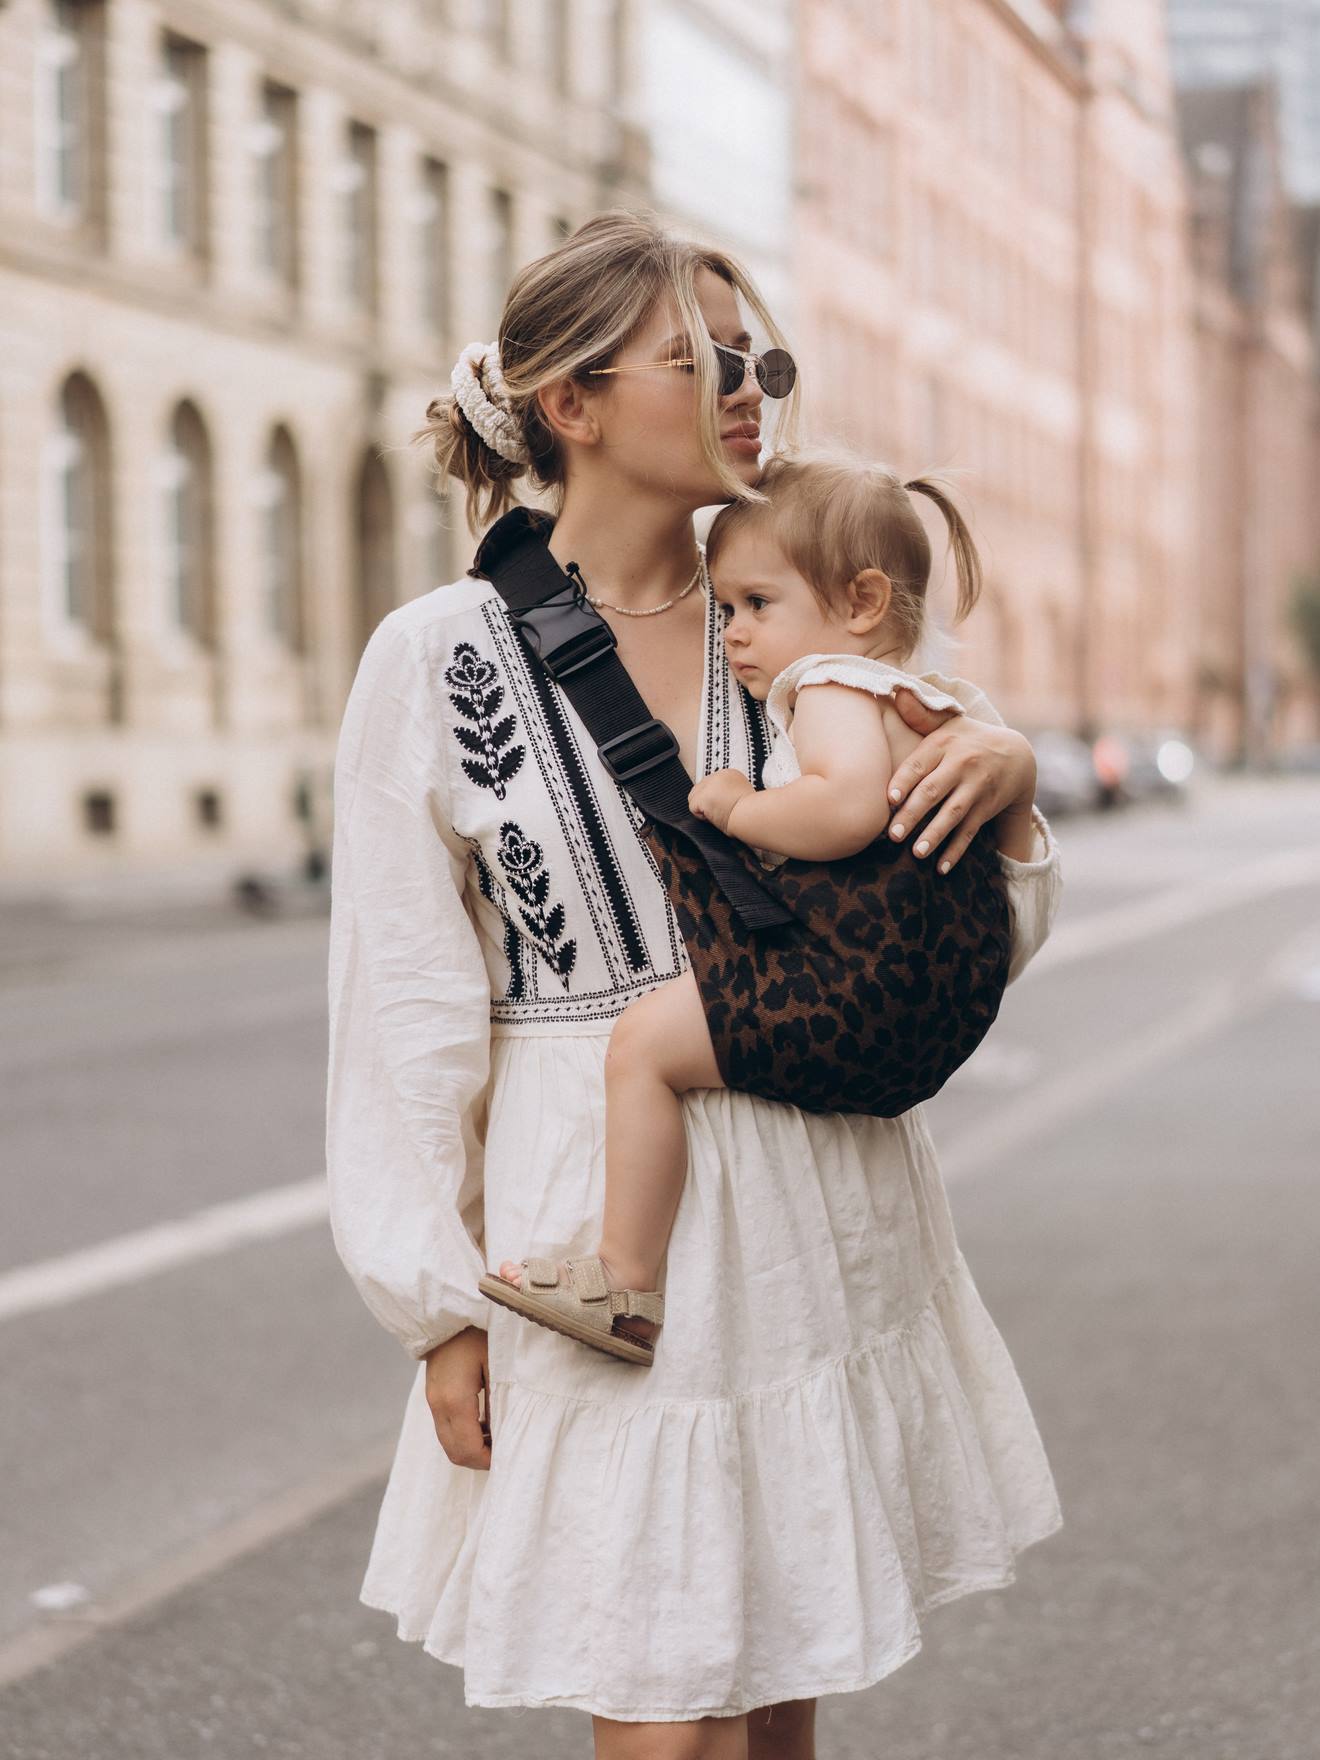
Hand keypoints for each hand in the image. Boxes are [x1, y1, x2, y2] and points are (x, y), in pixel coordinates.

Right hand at [423, 1325, 491, 1469]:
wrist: (449, 1312)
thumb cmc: (479, 1332)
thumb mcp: (497, 1364)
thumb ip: (499, 1401)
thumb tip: (504, 1433)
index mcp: (455, 1399)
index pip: (468, 1449)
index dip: (489, 1460)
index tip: (509, 1454)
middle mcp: (438, 1405)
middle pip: (455, 1453)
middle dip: (479, 1460)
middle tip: (504, 1450)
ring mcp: (432, 1401)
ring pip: (448, 1443)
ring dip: (471, 1448)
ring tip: (496, 1436)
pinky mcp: (432, 1396)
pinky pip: (445, 1429)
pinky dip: (463, 1436)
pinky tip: (484, 1424)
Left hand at [688, 768, 754, 835]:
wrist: (754, 817)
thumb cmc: (752, 813)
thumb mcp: (741, 796)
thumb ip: (727, 794)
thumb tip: (716, 801)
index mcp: (730, 774)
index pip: (710, 785)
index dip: (714, 799)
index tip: (725, 806)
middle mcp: (719, 774)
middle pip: (699, 790)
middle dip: (707, 803)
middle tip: (723, 811)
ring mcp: (710, 784)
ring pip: (694, 798)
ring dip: (704, 810)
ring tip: (721, 813)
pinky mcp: (703, 795)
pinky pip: (693, 808)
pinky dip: (702, 817)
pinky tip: (716, 815)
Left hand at [885, 689, 1036, 871]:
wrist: (1017, 755)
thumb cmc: (968, 740)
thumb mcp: (949, 724)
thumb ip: (921, 714)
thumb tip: (896, 691)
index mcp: (946, 743)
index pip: (920, 763)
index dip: (904, 781)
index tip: (888, 799)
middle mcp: (963, 764)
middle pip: (934, 791)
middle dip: (913, 813)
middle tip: (893, 835)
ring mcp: (977, 787)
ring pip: (954, 814)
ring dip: (935, 835)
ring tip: (916, 853)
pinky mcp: (988, 807)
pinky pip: (971, 831)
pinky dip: (957, 850)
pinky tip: (942, 868)